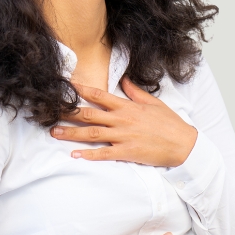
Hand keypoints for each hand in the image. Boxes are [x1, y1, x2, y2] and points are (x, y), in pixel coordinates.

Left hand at [50, 75, 197, 166]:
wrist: (184, 145)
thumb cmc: (170, 124)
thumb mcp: (153, 103)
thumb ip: (136, 92)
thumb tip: (124, 79)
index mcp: (128, 107)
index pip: (100, 95)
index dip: (82, 90)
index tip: (67, 86)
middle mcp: (123, 120)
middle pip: (90, 115)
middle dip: (68, 114)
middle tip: (50, 113)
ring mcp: (124, 137)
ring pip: (93, 134)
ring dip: (72, 134)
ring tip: (55, 133)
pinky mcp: (127, 153)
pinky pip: (104, 154)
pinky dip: (89, 155)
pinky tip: (76, 155)